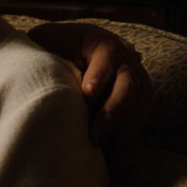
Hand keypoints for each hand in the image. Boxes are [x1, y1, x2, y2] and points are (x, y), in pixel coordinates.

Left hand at [27, 22, 153, 145]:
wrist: (60, 56)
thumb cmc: (49, 51)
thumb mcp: (45, 48)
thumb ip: (49, 61)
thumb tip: (49, 85)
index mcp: (99, 41)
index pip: (106, 55)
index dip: (99, 74)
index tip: (87, 93)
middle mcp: (123, 57)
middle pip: (129, 83)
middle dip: (113, 111)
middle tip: (95, 135)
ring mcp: (134, 76)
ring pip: (141, 101)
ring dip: (124, 125)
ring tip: (103, 144)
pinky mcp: (137, 95)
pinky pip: (141, 113)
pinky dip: (129, 130)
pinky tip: (113, 145)